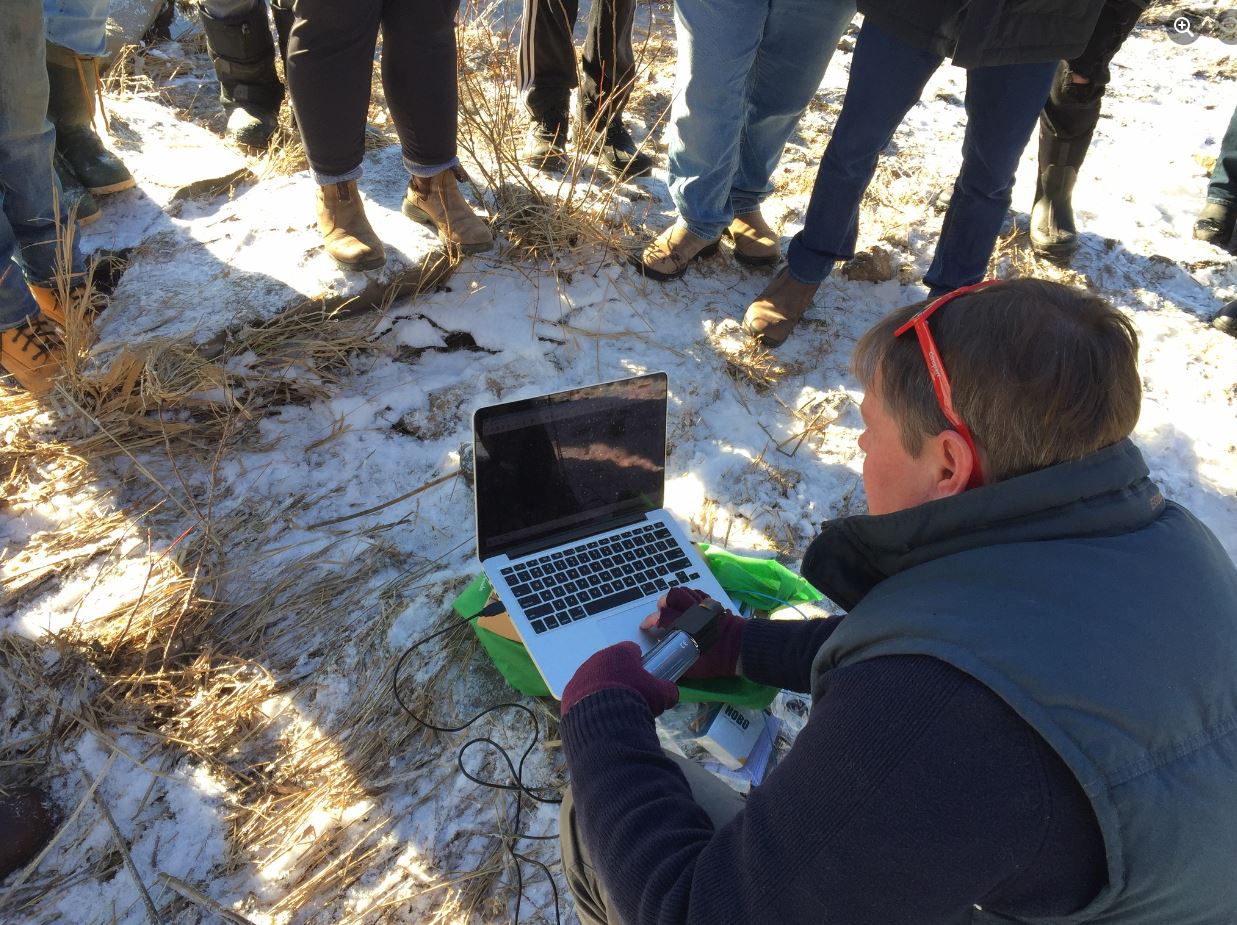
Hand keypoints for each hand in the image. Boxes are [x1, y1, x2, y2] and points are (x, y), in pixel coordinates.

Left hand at [561, 642, 679, 717]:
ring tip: (612, 708)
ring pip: (594, 678)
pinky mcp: (568, 693)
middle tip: (629, 694)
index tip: (642, 676)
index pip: (631, 650)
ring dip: (602, 688)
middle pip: (610, 664)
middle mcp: (597, 659)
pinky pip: (581, 694)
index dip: (639, 662)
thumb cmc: (635, 699)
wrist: (604, 720)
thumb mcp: (660, 695)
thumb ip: (668, 690)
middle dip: (619, 676)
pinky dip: (589, 702)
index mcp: (619, 653)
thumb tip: (672, 693)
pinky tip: (598, 715)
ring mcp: (580, 675)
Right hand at [639, 587, 745, 679]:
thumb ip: (676, 665)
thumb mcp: (693, 669)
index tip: (646, 626)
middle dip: (663, 603)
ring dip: (675, 598)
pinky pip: (698, 593)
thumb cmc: (716, 660)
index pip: (661, 616)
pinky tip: (688, 606)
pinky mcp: (713, 604)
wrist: (741, 649)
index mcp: (685, 625)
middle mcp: (693, 611)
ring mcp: (704, 605)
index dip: (650, 620)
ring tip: (673, 607)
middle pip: (673, 595)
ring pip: (685, 591)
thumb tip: (664, 667)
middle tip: (661, 613)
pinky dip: (689, 597)